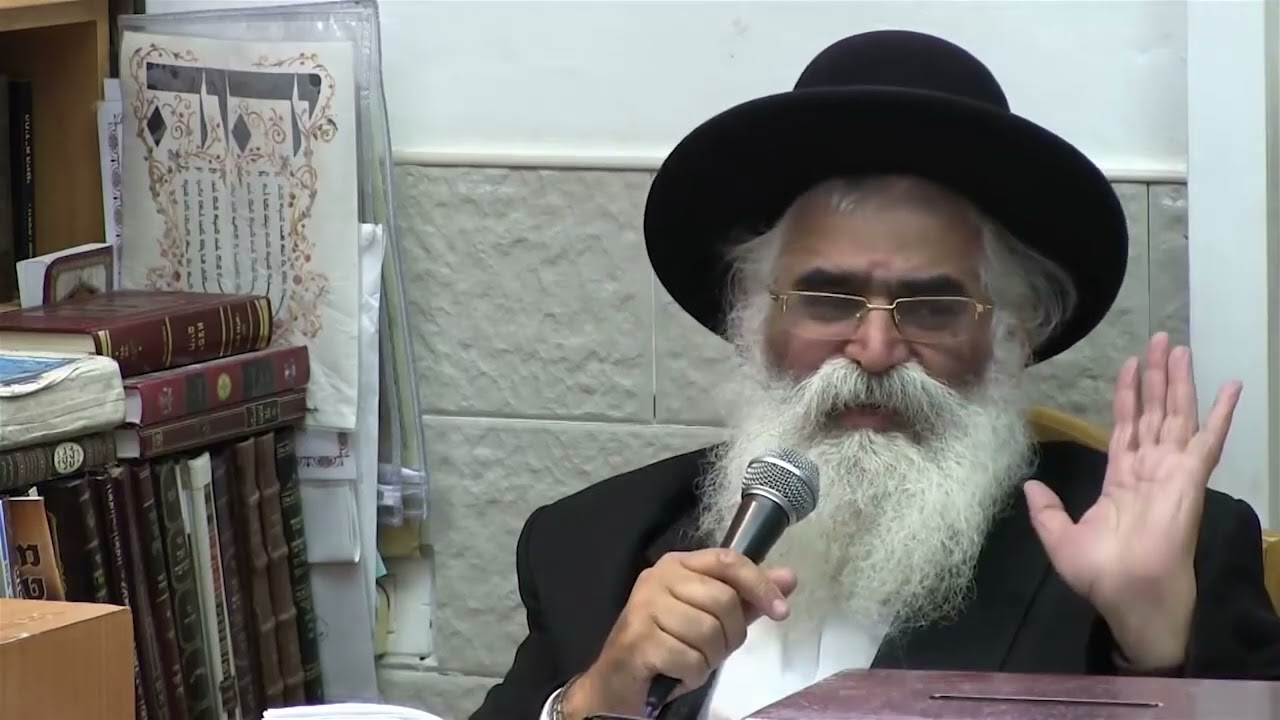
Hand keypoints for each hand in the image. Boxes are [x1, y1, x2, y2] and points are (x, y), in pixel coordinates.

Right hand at [563, 548, 796, 718]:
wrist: (617, 682)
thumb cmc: (666, 647)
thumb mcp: (711, 620)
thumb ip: (747, 599)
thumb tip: (789, 578)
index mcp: (678, 565)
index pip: (728, 561)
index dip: (760, 584)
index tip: (781, 612)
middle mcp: (657, 578)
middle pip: (723, 600)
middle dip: (728, 636)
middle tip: (711, 650)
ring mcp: (644, 607)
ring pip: (708, 632)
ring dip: (708, 658)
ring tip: (689, 661)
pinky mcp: (637, 639)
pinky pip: (690, 659)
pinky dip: (691, 675)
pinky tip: (675, 673)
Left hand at [1023, 332, 1240, 668]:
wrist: (1128, 595)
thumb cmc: (1101, 574)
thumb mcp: (1060, 538)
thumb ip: (1046, 511)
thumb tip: (1030, 485)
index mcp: (1121, 479)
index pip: (1125, 425)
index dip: (1127, 394)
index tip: (1130, 364)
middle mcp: (1149, 469)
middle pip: (1153, 411)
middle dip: (1156, 376)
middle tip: (1161, 339)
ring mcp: (1171, 471)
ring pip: (1176, 414)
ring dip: (1179, 381)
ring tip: (1180, 348)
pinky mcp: (1190, 478)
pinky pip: (1209, 440)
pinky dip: (1221, 413)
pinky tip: (1231, 386)